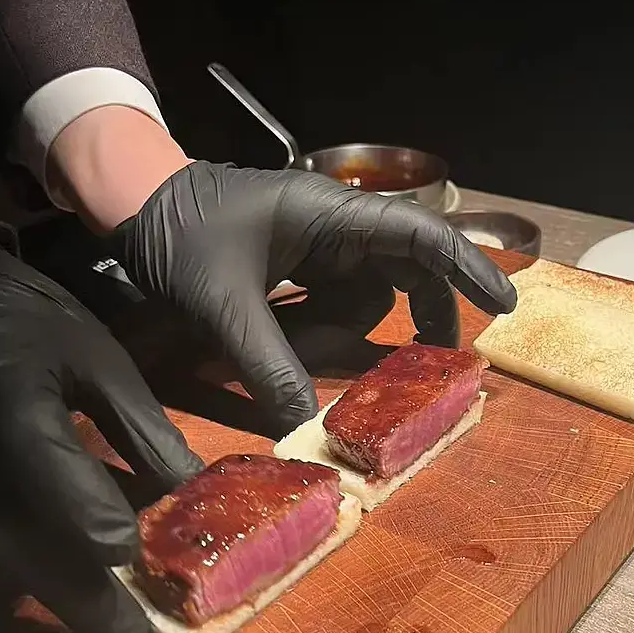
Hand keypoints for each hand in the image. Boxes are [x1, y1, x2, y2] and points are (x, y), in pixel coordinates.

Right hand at [0, 227, 201, 632]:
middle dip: (73, 596)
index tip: (128, 553)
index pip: (45, 466)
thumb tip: (191, 492)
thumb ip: (141, 425)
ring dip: (13, 587)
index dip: (90, 518)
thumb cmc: (26, 324)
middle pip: (5, 533)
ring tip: (65, 594)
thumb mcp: (96, 355)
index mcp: (9, 386)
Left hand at [111, 161, 517, 432]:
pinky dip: (313, 336)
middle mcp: (335, 227)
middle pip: (406, 273)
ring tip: (277, 348)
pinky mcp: (299, 268)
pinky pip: (330, 309)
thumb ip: (266, 365)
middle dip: (417, 319)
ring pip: (364, 302)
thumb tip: (304, 428)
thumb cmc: (178, 232)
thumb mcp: (222, 304)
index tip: (505, 308)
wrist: (128, 204)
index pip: (420, 236)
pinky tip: (271, 343)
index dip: (468, 269)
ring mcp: (318, 248)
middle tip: (434, 365)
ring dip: (335, 338)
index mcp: (330, 215)